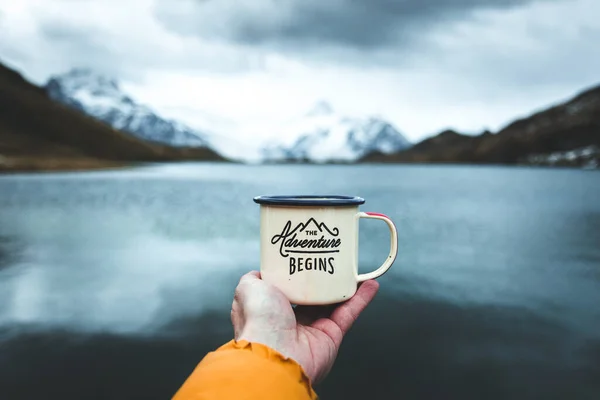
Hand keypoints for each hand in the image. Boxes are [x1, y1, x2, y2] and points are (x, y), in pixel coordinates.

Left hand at [231, 270, 378, 383]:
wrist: (275, 352)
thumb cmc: (259, 321)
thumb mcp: (248, 289)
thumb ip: (252, 278)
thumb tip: (258, 272)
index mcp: (271, 309)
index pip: (285, 289)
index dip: (294, 274)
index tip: (303, 256)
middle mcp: (291, 320)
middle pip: (311, 294)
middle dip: (322, 279)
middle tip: (331, 259)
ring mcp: (312, 328)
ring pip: (333, 301)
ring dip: (345, 285)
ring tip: (354, 267)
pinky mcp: (331, 335)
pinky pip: (349, 312)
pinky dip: (361, 299)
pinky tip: (370, 285)